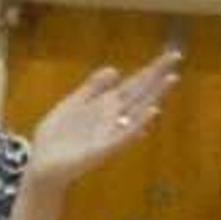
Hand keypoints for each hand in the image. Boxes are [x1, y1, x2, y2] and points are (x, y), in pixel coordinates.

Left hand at [24, 49, 181, 189]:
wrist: (43, 163)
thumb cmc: (57, 136)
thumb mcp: (73, 104)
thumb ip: (93, 88)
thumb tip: (115, 69)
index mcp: (106, 105)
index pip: (134, 84)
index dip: (151, 70)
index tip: (171, 56)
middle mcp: (114, 117)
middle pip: (140, 92)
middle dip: (157, 75)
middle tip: (177, 57)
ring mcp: (111, 132)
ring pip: (138, 110)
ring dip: (154, 95)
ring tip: (171, 78)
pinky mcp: (104, 148)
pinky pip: (125, 135)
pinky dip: (139, 123)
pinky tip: (152, 112)